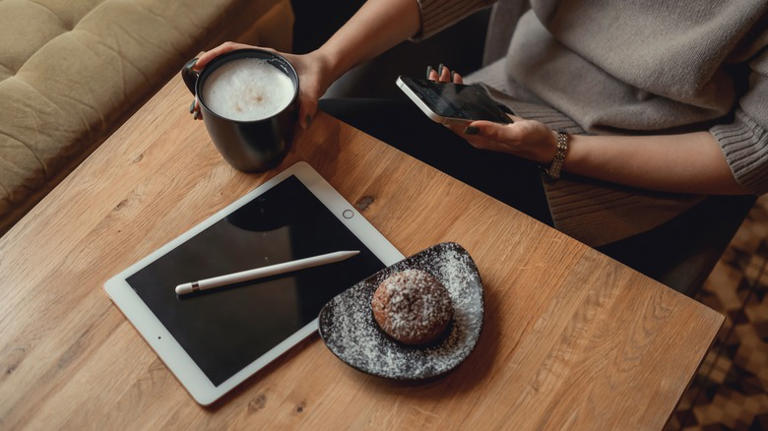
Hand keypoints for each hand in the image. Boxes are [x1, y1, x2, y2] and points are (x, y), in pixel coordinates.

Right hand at [190, 42, 333, 127]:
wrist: (321, 71)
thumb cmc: (314, 73)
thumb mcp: (313, 87)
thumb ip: (309, 103)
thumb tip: (303, 123)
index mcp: (264, 56)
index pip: (231, 50)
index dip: (212, 56)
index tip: (198, 66)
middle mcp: (255, 63)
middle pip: (221, 66)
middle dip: (204, 82)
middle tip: (197, 104)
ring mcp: (253, 72)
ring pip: (224, 77)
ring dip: (210, 92)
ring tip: (200, 111)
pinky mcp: (256, 84)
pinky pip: (233, 87)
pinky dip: (222, 98)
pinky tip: (216, 112)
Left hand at [427, 64, 557, 163]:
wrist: (546, 144)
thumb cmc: (533, 140)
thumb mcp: (515, 134)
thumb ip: (493, 131)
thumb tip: (471, 126)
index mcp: (477, 140)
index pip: (448, 121)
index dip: (438, 104)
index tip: (435, 85)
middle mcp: (475, 135)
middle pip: (449, 114)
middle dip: (441, 93)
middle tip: (438, 73)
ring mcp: (480, 128)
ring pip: (458, 109)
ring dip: (450, 92)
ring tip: (447, 74)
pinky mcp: (487, 122)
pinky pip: (468, 108)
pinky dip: (462, 94)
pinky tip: (460, 83)